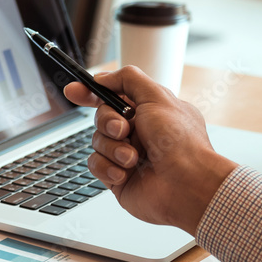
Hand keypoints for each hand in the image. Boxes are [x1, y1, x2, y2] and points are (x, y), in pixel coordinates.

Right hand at [64, 67, 237, 235]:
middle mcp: (138, 132)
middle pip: (101, 117)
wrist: (187, 184)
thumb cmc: (181, 143)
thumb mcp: (157, 96)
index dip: (91, 93)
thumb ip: (128, 79)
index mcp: (149, 112)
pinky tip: (125, 172)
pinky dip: (108, 167)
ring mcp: (127, 155)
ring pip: (97, 141)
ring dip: (112, 148)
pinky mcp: (118, 177)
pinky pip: (95, 165)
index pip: (113, 96)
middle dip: (108, 121)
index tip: (73, 90)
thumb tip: (103, 77)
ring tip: (133, 158)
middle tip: (123, 129)